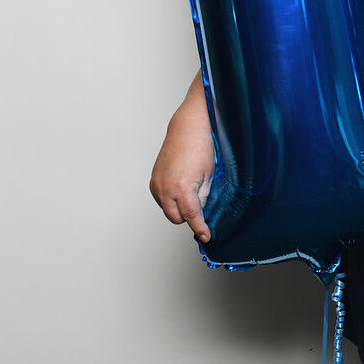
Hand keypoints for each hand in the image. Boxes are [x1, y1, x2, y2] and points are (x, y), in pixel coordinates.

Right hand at [149, 73, 214, 242]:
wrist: (188, 127)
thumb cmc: (202, 146)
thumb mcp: (210, 175)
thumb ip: (204, 197)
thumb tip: (202, 212)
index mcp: (181, 188)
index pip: (191, 217)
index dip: (200, 228)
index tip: (206, 236)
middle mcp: (164, 188)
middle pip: (177, 218)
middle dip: (190, 217)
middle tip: (204, 206)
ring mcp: (156, 184)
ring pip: (168, 210)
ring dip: (180, 208)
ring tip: (194, 190)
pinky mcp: (153, 180)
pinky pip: (162, 199)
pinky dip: (172, 199)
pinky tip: (183, 186)